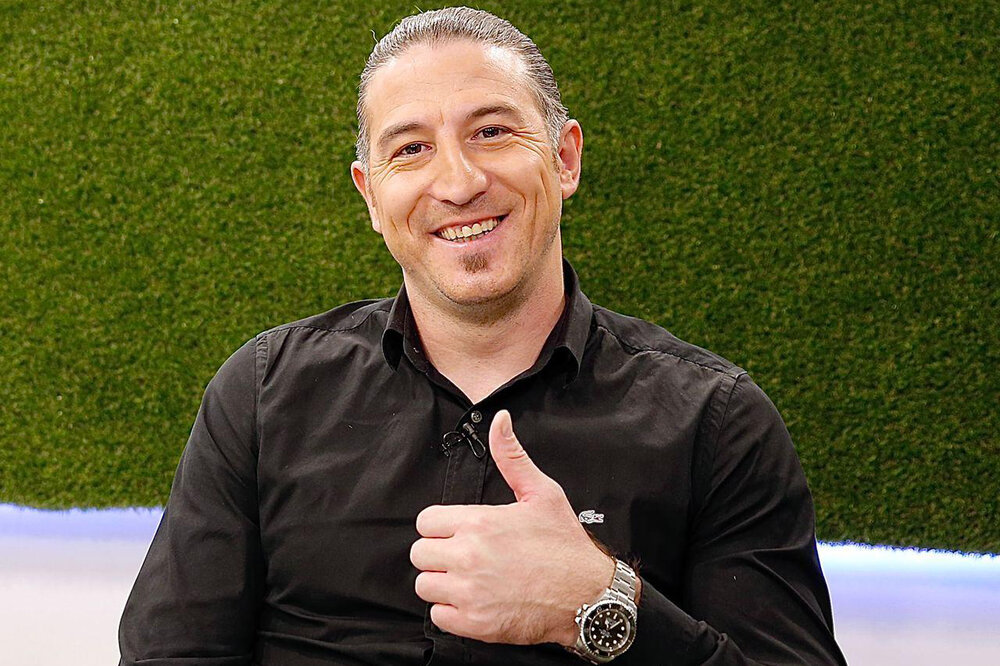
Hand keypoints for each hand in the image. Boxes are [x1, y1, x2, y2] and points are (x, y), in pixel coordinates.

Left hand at [410, 410, 614, 645]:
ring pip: (424, 585)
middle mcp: (469, 555)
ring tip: (469, 580)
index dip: (441, 526)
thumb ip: (511, 457)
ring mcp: (469, 591)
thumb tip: (499, 421)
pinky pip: (437, 616)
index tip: (458, 533)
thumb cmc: (565, 545)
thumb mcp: (542, 493)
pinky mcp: (474, 623)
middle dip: (438, 554)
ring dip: (442, 583)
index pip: (426, 521)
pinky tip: (474, 601)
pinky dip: (451, 612)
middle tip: (464, 557)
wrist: (588, 594)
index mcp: (479, 522)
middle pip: (420, 553)